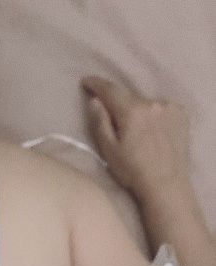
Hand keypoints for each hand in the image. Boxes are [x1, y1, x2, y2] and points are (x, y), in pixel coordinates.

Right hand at [82, 76, 190, 201]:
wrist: (166, 184)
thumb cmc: (133, 170)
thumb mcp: (109, 149)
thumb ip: (100, 122)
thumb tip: (94, 100)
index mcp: (132, 111)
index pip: (110, 90)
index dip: (96, 84)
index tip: (86, 81)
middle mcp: (152, 103)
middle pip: (128, 97)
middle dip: (117, 104)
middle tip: (111, 118)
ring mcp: (169, 107)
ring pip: (144, 103)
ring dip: (136, 111)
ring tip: (136, 131)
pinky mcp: (181, 114)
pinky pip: (160, 108)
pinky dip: (152, 115)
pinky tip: (152, 131)